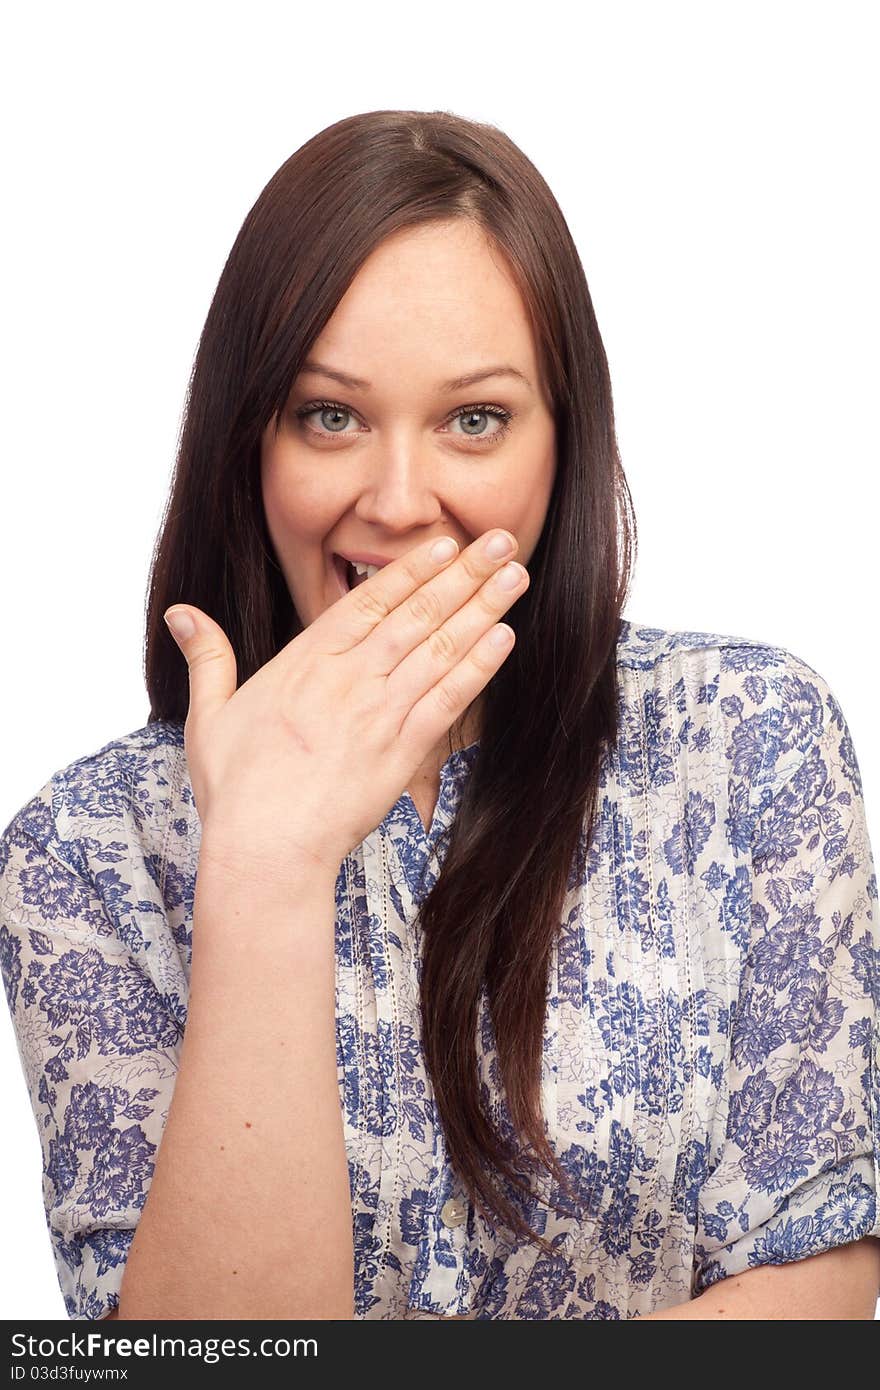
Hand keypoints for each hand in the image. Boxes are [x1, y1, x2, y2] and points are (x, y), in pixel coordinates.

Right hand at [164, 530, 528, 877]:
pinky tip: (503, 640)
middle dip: (463, 574)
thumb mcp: (210, 715)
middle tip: (501, 541)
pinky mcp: (403, 751)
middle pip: (416, 614)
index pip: (369, 602)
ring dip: (482, 609)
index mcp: (306, 662)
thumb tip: (181, 613)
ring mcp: (380, 713)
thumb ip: (207, 657)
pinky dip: (478, 668)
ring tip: (514, 575)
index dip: (412, 569)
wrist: (267, 847)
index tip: (444, 543)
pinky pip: (448, 700)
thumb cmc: (237, 788)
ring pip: (440, 648)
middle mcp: (350, 678)